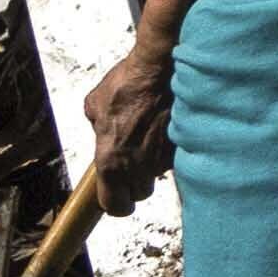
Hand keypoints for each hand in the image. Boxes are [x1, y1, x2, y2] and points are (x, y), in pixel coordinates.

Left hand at [66, 3, 177, 198]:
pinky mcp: (183, 148)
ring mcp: (163, 160)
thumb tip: (102, 130)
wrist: (161, 70)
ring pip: (159, 175)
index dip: (116, 203)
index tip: (117, 196)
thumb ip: (96, 127)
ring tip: (152, 136)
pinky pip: (175, 158)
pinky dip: (170, 148)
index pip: (114, 206)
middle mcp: (138, 168)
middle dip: (136, 181)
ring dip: (154, 163)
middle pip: (140, 193)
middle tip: (133, 160)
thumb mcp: (94, 105)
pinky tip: (166, 128)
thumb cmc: (126, 86)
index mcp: (109, 163)